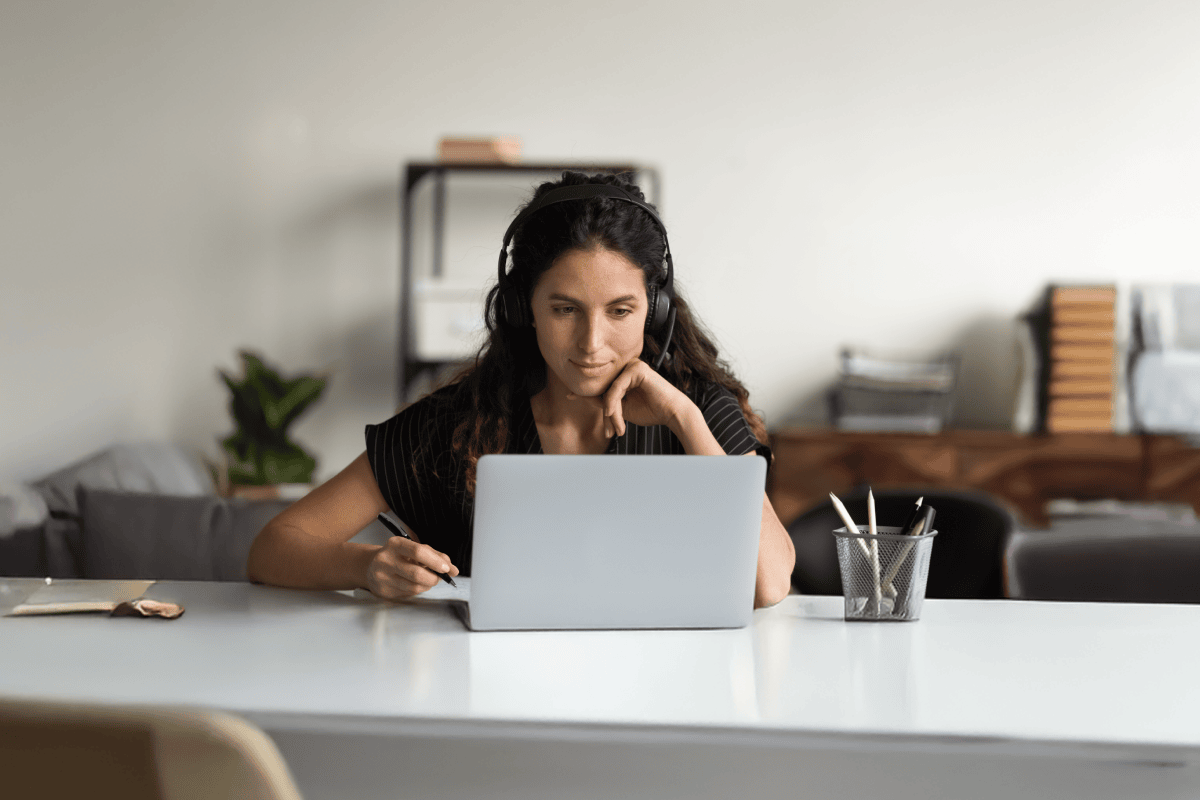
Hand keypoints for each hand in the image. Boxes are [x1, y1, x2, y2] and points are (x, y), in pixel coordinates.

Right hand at [364, 535, 458, 599]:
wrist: (371, 566)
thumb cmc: (399, 556)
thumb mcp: (414, 549)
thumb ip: (435, 556)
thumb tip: (454, 570)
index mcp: (395, 544)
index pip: (418, 552)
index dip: (435, 561)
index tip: (447, 568)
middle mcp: (386, 560)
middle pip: (417, 573)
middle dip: (434, 578)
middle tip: (440, 577)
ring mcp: (382, 577)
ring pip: (414, 587)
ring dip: (427, 585)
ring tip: (428, 580)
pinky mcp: (383, 591)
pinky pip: (409, 594)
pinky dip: (418, 590)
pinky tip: (415, 584)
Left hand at [569, 358, 693, 437]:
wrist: (672, 413)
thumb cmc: (651, 411)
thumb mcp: (622, 409)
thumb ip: (604, 402)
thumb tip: (581, 396)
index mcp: (623, 375)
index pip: (602, 385)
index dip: (585, 392)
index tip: (569, 396)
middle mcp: (626, 367)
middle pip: (604, 389)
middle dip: (606, 414)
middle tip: (610, 432)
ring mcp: (632, 366)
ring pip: (609, 391)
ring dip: (611, 412)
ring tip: (619, 427)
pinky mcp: (637, 369)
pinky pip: (616, 388)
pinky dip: (613, 403)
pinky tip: (612, 413)